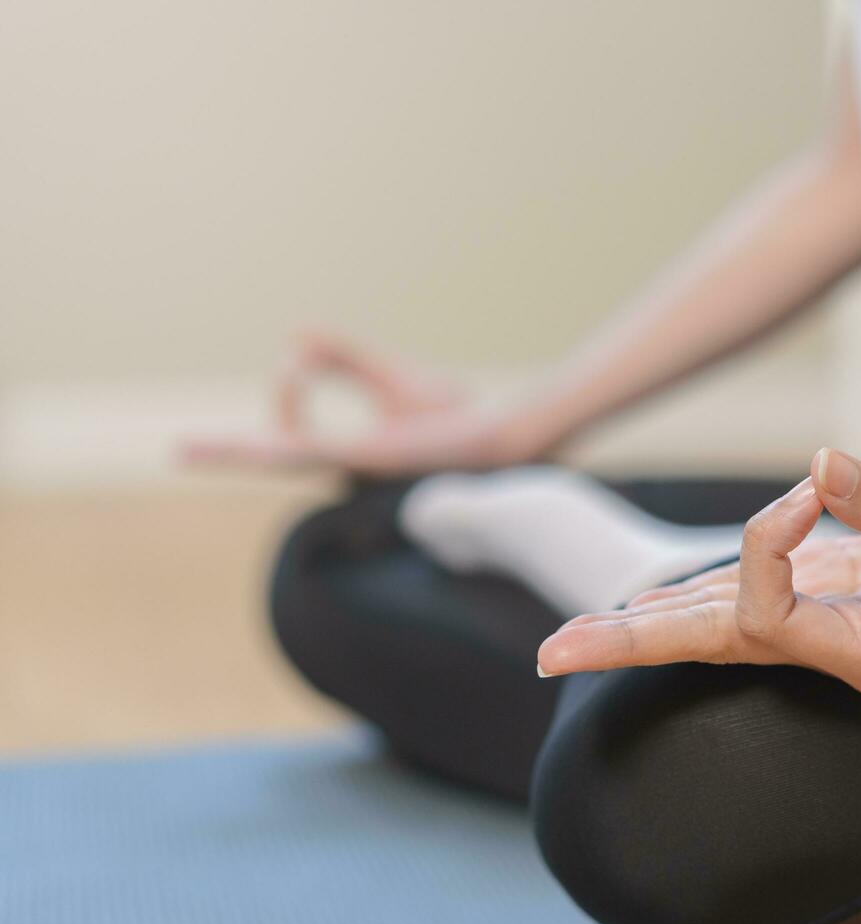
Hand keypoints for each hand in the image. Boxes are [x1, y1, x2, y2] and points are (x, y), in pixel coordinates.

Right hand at [180, 331, 546, 475]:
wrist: (499, 433)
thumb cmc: (453, 415)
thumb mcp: (387, 376)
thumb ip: (342, 358)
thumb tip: (293, 336)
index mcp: (346, 455)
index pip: (293, 430)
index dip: (288, 388)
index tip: (299, 359)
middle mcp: (345, 467)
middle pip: (271, 459)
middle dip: (225, 453)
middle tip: (177, 451)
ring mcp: (355, 466)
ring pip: (282, 460)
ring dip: (236, 453)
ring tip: (189, 450)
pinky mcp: (372, 459)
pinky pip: (318, 451)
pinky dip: (284, 443)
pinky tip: (255, 446)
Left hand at [538, 448, 860, 694]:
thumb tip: (822, 462)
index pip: (770, 614)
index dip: (767, 546)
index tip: (812, 488)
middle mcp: (829, 650)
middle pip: (711, 647)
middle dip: (631, 645)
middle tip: (548, 654)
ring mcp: (821, 625)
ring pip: (717, 628)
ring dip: (644, 627)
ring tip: (569, 639)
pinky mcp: (825, 596)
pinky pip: (744, 601)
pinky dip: (693, 597)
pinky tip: (648, 604)